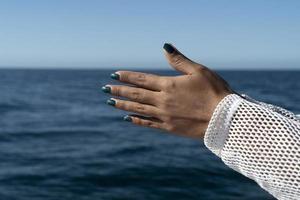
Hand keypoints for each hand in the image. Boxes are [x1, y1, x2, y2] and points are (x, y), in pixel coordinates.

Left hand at [102, 43, 232, 137]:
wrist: (224, 119)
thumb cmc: (214, 92)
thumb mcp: (199, 70)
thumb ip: (179, 60)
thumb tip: (165, 47)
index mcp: (169, 85)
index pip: (142, 79)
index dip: (127, 76)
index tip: (114, 75)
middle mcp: (162, 100)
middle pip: (136, 94)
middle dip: (119, 91)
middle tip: (105, 89)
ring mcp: (164, 115)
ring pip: (138, 109)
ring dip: (123, 105)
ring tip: (110, 102)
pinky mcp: (169, 128)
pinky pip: (149, 123)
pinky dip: (137, 120)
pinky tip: (128, 118)